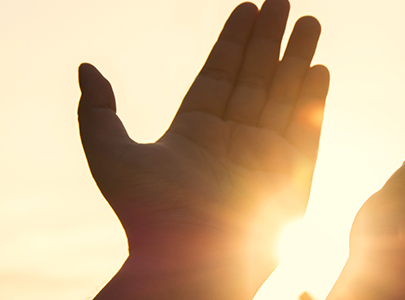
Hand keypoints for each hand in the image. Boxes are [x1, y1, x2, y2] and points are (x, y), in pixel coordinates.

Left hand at [78, 1, 328, 298]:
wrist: (187, 266)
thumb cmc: (148, 216)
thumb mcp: (111, 155)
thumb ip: (99, 111)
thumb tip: (86, 67)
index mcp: (195, 131)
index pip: (220, 73)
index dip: (234, 40)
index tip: (247, 7)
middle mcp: (233, 139)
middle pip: (256, 77)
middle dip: (271, 39)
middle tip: (284, 1)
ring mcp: (264, 156)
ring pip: (284, 95)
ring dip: (298, 58)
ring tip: (310, 22)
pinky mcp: (292, 176)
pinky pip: (304, 130)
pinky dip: (313, 101)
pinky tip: (319, 70)